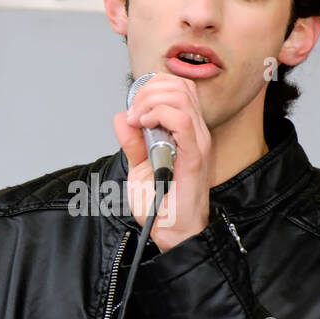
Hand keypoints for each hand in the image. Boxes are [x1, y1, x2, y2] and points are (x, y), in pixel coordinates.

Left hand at [112, 72, 211, 251]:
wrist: (172, 232)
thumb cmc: (162, 205)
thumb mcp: (139, 168)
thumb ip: (132, 142)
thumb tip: (121, 118)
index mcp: (187, 133)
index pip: (178, 89)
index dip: (152, 88)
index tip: (132, 109)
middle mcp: (197, 133)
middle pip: (179, 86)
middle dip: (148, 91)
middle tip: (132, 113)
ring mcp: (198, 143)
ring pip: (181, 96)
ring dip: (151, 101)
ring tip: (137, 120)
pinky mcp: (195, 156)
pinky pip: (182, 120)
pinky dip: (159, 114)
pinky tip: (145, 125)